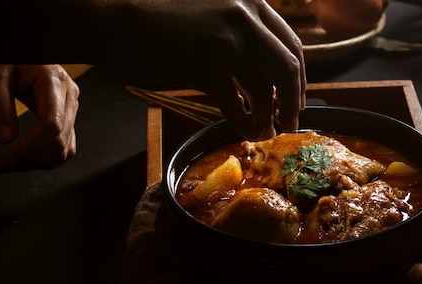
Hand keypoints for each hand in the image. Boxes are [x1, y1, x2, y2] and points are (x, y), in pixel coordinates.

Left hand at [0, 65, 78, 173]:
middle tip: (3, 166)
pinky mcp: (68, 117)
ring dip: (39, 162)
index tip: (7, 160)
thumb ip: (1, 106)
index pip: (51, 125)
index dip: (30, 148)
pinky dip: (46, 157)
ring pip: (66, 148)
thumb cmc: (13, 57)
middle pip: (60, 141)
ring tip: (13, 164)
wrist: (25, 52)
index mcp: (55, 83)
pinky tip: (27, 158)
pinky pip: (65, 144)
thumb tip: (7, 139)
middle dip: (31, 159)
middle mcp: (70, 97)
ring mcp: (72, 108)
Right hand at [110, 0, 305, 140]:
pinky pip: (235, 106)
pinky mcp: (206, 67)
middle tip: (292, 121)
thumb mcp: (217, 14)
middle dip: (293, 101)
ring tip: (267, 132)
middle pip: (287, 68)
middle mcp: (246, 19)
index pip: (292, 45)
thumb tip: (270, 77)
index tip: (298, 98)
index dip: (300, 77)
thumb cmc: (166, 20)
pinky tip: (244, 131)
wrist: (121, 20)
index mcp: (252, 4)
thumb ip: (245, 35)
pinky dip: (243, 123)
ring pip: (264, 91)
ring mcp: (227, 42)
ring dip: (269, 118)